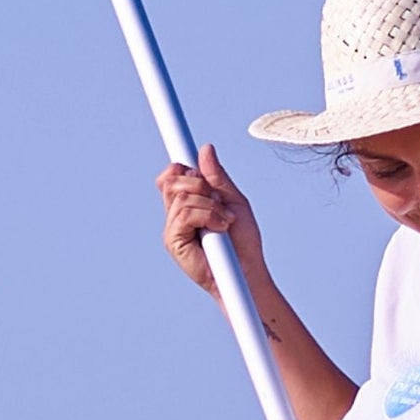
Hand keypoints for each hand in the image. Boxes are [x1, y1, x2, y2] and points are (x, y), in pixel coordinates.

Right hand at [159, 149, 257, 292]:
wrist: (248, 271)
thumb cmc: (243, 242)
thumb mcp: (234, 201)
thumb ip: (217, 177)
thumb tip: (205, 149)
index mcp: (188, 202)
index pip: (172, 175)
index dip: (180, 167)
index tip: (197, 169)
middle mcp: (176, 214)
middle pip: (172, 179)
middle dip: (201, 184)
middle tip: (220, 202)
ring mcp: (173, 227)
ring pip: (182, 196)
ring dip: (210, 205)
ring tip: (225, 221)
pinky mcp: (174, 241)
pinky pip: (184, 214)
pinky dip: (207, 215)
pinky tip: (220, 228)